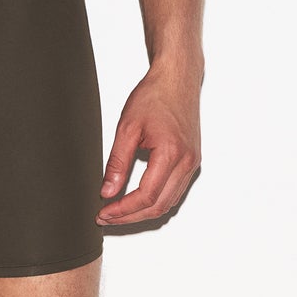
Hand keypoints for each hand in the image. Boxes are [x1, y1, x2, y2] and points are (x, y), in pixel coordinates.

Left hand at [98, 61, 201, 225]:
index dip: (123, 210)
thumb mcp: (127, 128)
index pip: (146, 196)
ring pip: (169, 203)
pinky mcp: (192, 161)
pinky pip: (175, 192)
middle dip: (130, 217)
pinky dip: (156, 201)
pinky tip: (137, 200)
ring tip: (118, 212)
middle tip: (107, 217)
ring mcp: (192, 163)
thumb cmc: (155, 96)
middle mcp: (187, 162)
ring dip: (143, 212)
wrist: (177, 79)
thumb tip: (108, 191)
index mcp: (172, 153)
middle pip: (159, 206)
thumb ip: (117, 163)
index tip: (104, 212)